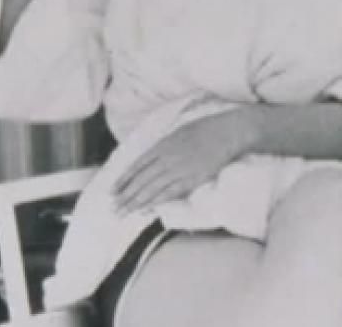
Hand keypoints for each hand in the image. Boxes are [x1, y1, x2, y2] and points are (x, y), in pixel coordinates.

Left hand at [111, 111, 251, 213]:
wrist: (229, 132)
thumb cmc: (206, 129)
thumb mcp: (179, 131)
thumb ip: (164, 145)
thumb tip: (151, 158)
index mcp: (163, 145)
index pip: (137, 165)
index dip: (124, 179)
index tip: (112, 191)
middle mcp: (167, 158)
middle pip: (141, 180)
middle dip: (125, 195)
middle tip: (113, 208)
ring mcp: (180, 170)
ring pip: (152, 189)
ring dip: (135, 202)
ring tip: (123, 213)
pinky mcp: (193, 179)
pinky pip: (171, 193)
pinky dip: (157, 201)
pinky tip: (146, 209)